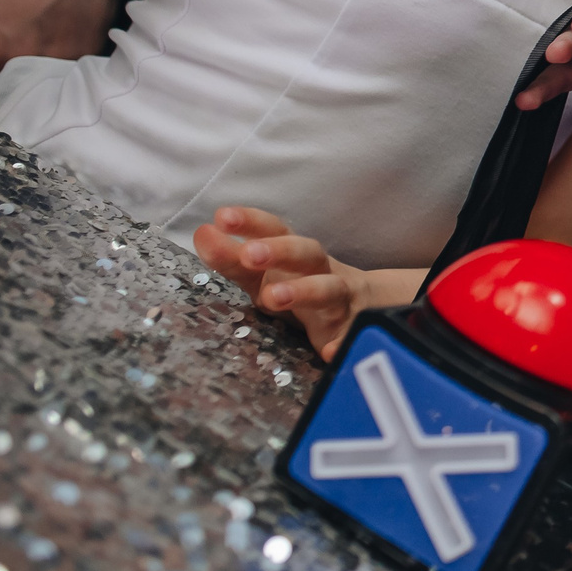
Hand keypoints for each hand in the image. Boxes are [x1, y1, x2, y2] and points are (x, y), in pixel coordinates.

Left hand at [192, 206, 381, 358]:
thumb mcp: (266, 274)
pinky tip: (329, 353)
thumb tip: (203, 232)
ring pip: (330, 290)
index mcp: (296, 255)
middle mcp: (321, 272)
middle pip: (307, 253)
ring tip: (273, 297)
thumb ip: (233, 259)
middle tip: (249, 254)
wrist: (367, 305)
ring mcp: (339, 302)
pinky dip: (342, 344)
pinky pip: (350, 338)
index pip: (275, 230)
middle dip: (280, 251)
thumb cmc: (304, 285)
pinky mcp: (350, 334)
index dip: (251, 222)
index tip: (222, 216)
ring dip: (305, 291)